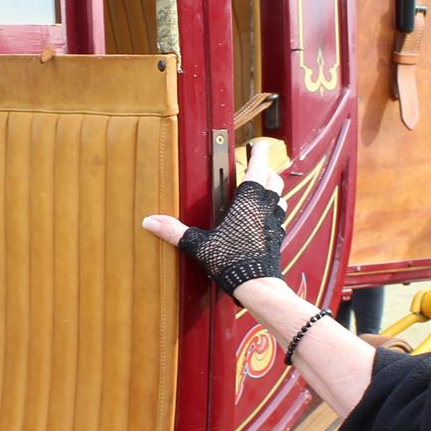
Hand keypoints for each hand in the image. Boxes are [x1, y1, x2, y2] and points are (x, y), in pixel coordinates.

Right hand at [142, 142, 286, 301]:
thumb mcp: (200, 245)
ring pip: (280, 198)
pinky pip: (279, 219)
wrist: (259, 287)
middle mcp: (266, 207)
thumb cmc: (233, 262)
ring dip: (273, 192)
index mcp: (249, 200)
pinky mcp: (278, 238)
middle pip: (274, 179)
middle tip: (257, 167)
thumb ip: (175, 232)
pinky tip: (264, 221)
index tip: (259, 143)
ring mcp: (275, 223)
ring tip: (262, 192)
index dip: (259, 153)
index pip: (259, 167)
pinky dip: (274, 213)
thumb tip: (150, 221)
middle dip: (267, 171)